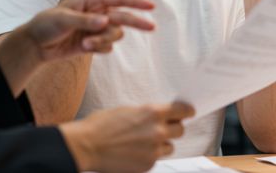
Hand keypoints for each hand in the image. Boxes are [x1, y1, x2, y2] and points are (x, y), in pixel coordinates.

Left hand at [28, 0, 154, 61]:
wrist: (37, 44)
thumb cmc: (47, 24)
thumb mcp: (63, 19)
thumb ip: (85, 21)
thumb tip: (105, 21)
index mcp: (92, 1)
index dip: (135, 2)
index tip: (151, 6)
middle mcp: (98, 13)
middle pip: (124, 17)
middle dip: (138, 22)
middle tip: (152, 27)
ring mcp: (96, 29)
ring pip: (115, 35)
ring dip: (104, 41)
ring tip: (87, 44)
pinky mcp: (94, 43)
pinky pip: (107, 48)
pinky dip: (99, 49)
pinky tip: (85, 48)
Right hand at [59, 102, 194, 172]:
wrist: (87, 146)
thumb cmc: (102, 125)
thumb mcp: (128, 111)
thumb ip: (147, 114)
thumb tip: (158, 117)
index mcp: (153, 112)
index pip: (182, 111)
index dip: (186, 112)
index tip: (188, 113)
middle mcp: (158, 131)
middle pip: (180, 130)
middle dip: (173, 128)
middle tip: (162, 128)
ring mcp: (154, 150)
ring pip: (169, 147)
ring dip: (161, 144)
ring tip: (144, 142)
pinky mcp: (148, 165)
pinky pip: (156, 159)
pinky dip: (149, 156)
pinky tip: (134, 152)